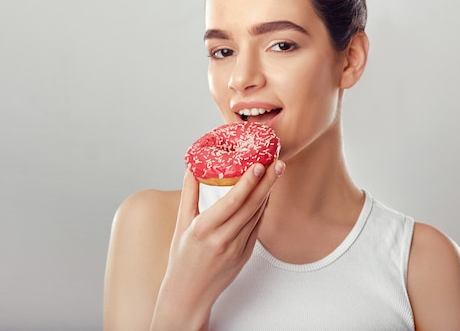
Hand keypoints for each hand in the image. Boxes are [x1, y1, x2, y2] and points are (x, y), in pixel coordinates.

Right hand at [150, 161, 284, 330]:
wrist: (188, 295)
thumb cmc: (181, 259)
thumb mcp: (181, 225)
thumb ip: (188, 194)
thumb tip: (192, 167)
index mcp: (203, 230)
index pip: (232, 202)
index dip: (247, 183)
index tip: (259, 165)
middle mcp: (223, 239)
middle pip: (251, 206)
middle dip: (267, 182)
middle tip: (278, 163)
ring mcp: (237, 249)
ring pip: (257, 215)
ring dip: (267, 193)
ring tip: (275, 172)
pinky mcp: (246, 255)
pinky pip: (257, 227)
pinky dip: (263, 209)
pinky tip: (266, 194)